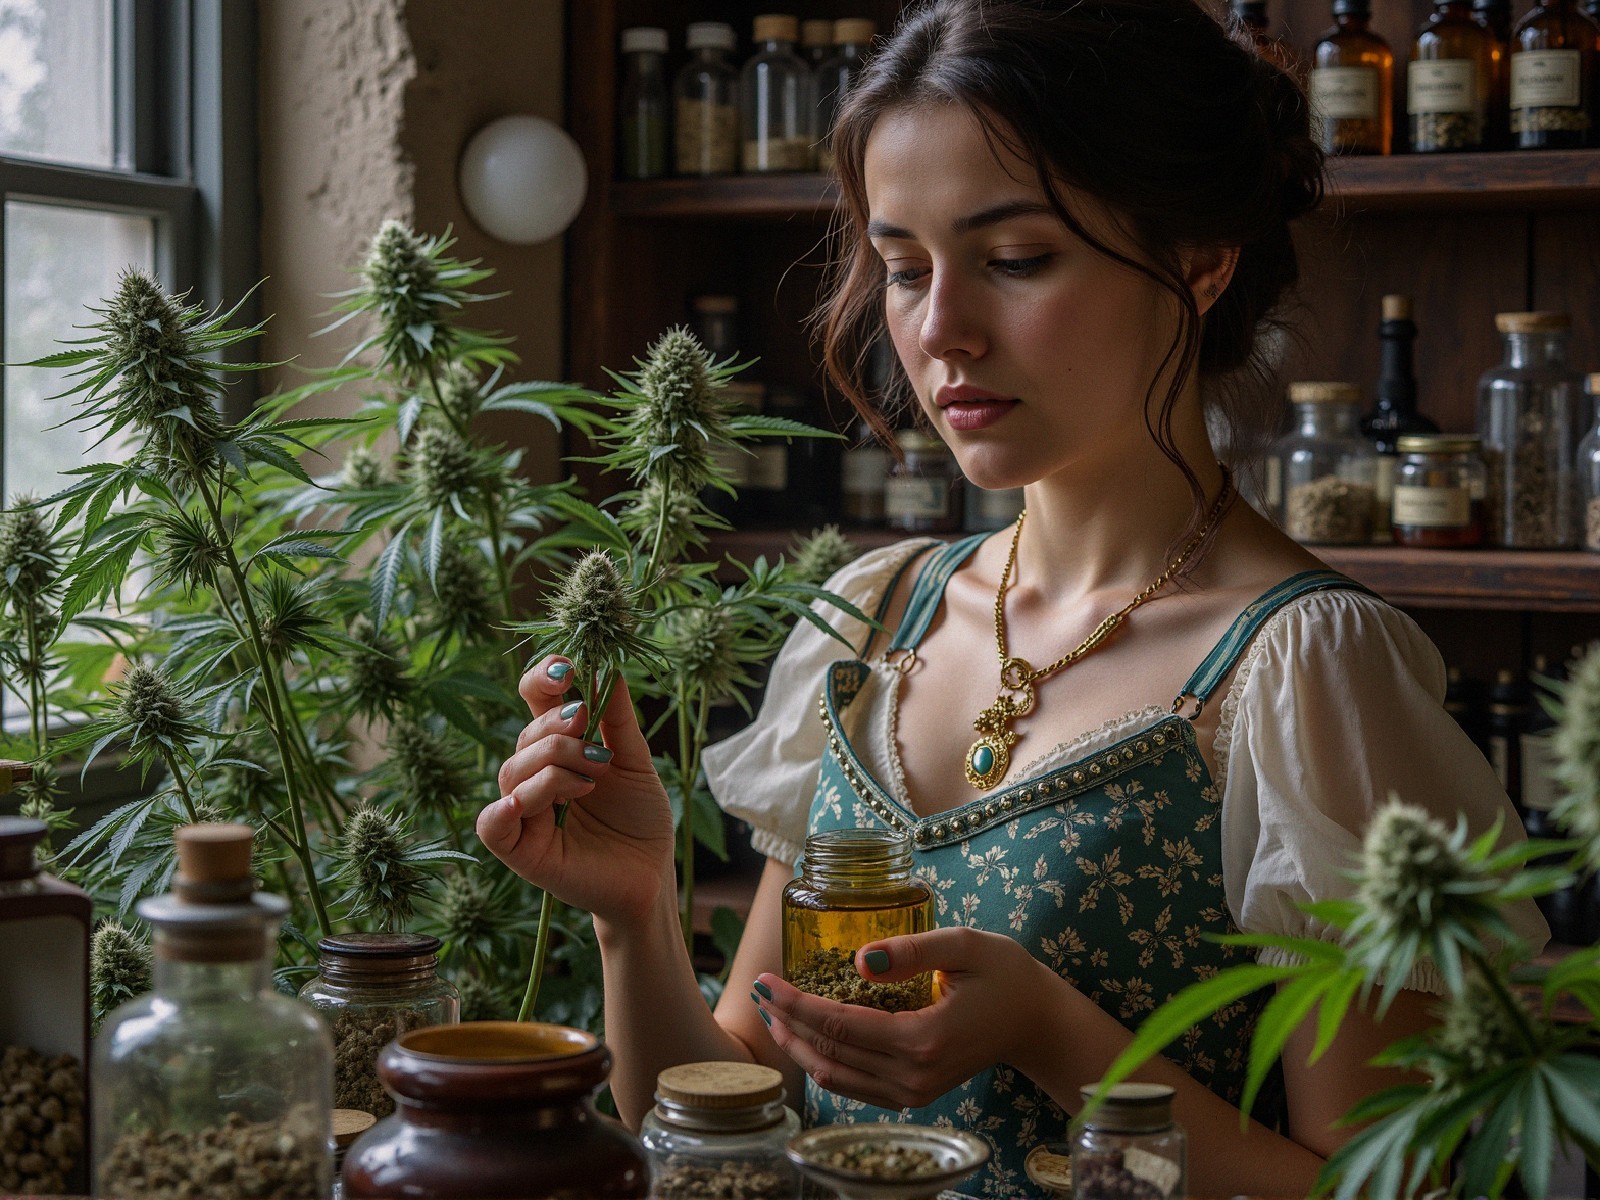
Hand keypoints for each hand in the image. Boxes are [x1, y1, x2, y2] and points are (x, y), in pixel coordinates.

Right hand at [476, 657, 675, 924]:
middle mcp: (536, 776)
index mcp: (559, 748)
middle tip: (593, 741)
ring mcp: (525, 813)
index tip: (566, 669)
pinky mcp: (522, 851)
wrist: (652, 875)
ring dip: (554, 767)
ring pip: (513, 773)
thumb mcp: (635, 761)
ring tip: (593, 779)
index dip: (541, 679)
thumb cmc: (639, 818)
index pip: (534, 702)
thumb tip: (609, 667)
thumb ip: (617, 719)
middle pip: (524, 737)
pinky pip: (492, 826)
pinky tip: (523, 805)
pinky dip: (502, 811)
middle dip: (558, 731)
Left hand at [751, 926, 1055, 1109]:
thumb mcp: (966, 945)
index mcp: (923, 1039)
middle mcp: (913, 1075)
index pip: (840, 1025)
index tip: (766, 980)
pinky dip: (823, 1060)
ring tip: (772, 1011)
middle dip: (787, 1022)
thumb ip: (913, 950)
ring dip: (799, 1045)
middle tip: (759, 989)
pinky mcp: (912, 1094)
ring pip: (836, 1077)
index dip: (796, 1003)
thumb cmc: (1005, 975)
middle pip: (829, 1055)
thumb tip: (859, 958)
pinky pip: (854, 1084)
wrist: (1035, 1022)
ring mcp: (913, 1092)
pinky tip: (806, 1034)